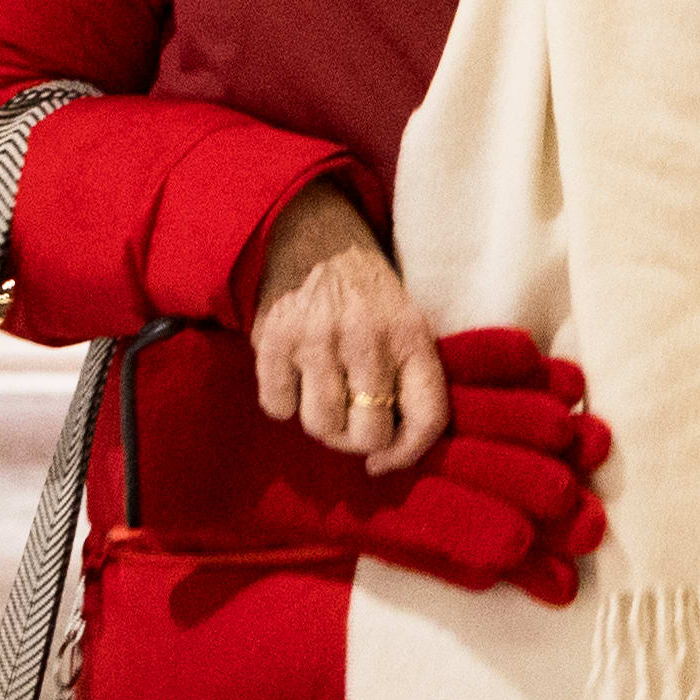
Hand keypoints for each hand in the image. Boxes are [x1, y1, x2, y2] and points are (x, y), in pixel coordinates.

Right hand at [173, 326, 609, 603]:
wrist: (313, 236)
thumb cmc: (369, 296)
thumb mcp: (409, 324)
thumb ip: (416, 379)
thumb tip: (412, 451)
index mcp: (412, 338)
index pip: (427, 419)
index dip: (407, 455)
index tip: (386, 463)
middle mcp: (368, 339)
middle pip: (367, 435)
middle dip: (358, 442)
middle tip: (351, 423)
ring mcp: (318, 340)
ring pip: (322, 427)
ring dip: (322, 425)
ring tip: (325, 400)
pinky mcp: (272, 340)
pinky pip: (279, 407)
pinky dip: (283, 403)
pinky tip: (292, 381)